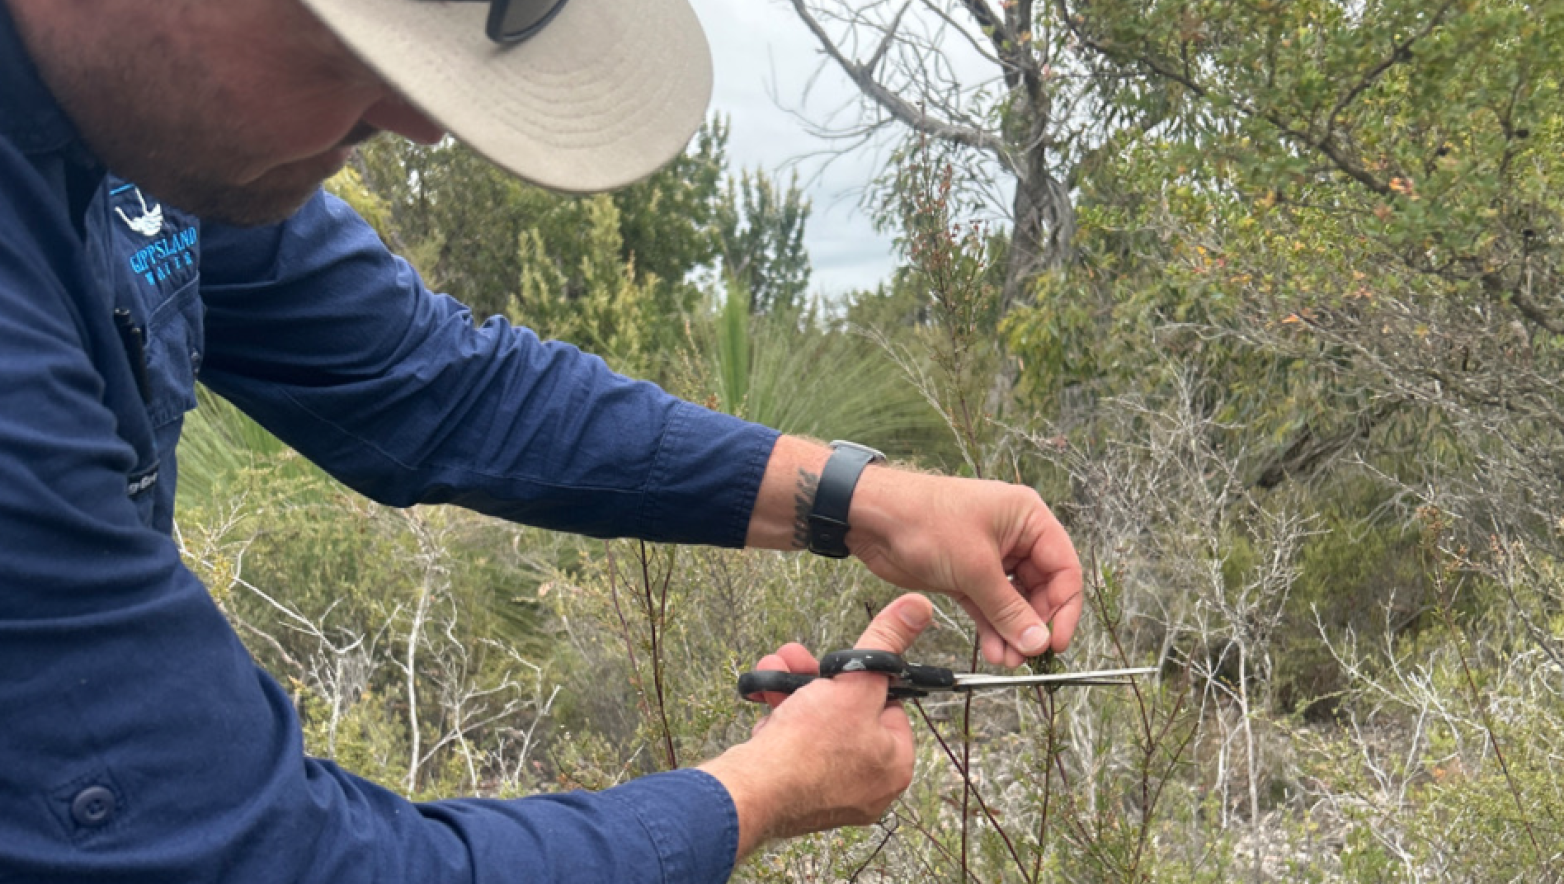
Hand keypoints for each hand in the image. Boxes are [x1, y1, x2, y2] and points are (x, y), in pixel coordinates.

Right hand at [699, 593, 931, 859]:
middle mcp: (869, 785)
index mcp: (896, 764)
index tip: (838, 668)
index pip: (888, 705)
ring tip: (773, 671)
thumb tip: (918, 608)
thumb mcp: (853, 682)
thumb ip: (884, 643)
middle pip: (846, 714)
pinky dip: (779, 722)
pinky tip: (765, 703)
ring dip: (792, 692)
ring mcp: (831, 793)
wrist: (752, 792)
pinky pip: (793, 748)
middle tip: (796, 660)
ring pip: (815, 727)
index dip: (861, 680)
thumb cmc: (810, 747)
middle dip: (815, 680)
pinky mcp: (796, 794)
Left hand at [848, 469, 1082, 666]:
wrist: (873, 518)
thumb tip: (1038, 642)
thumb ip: (1008, 609)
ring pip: (1013, 601)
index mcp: (1027, 518)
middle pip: (1041, 589)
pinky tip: (994, 652)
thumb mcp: (975, 567)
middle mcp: (1014, 535)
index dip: (1065, 608)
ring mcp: (989, 556)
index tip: (1057, 642)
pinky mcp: (965, 574)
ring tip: (1009, 660)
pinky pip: (988, 605)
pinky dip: (991, 628)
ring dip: (1012, 631)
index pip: (1064, 568)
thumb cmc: (925, 520)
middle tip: (1029, 656)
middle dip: (1034, 624)